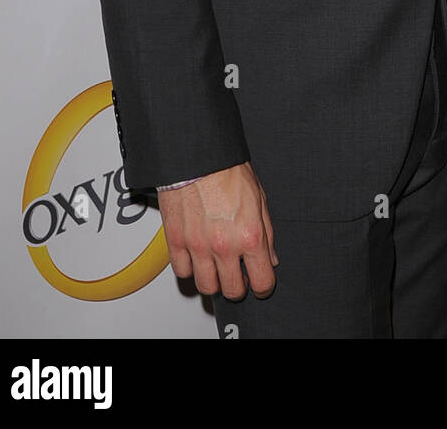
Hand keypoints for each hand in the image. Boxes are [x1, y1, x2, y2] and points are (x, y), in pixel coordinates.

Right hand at [158, 161, 277, 300]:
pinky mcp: (176, 241)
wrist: (198, 155)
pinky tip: (197, 256)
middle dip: (238, 286)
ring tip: (217, 267)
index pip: (262, 282)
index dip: (263, 286)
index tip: (260, 283)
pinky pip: (182, 272)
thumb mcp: (259, 199)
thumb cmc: (227, 170)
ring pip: (206, 286)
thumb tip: (270, 256)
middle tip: (238, 275)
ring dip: (214, 280)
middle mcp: (224, 246)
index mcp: (250, 236)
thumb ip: (267, 232)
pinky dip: (190, 268)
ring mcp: (198, 246)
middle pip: (232, 290)